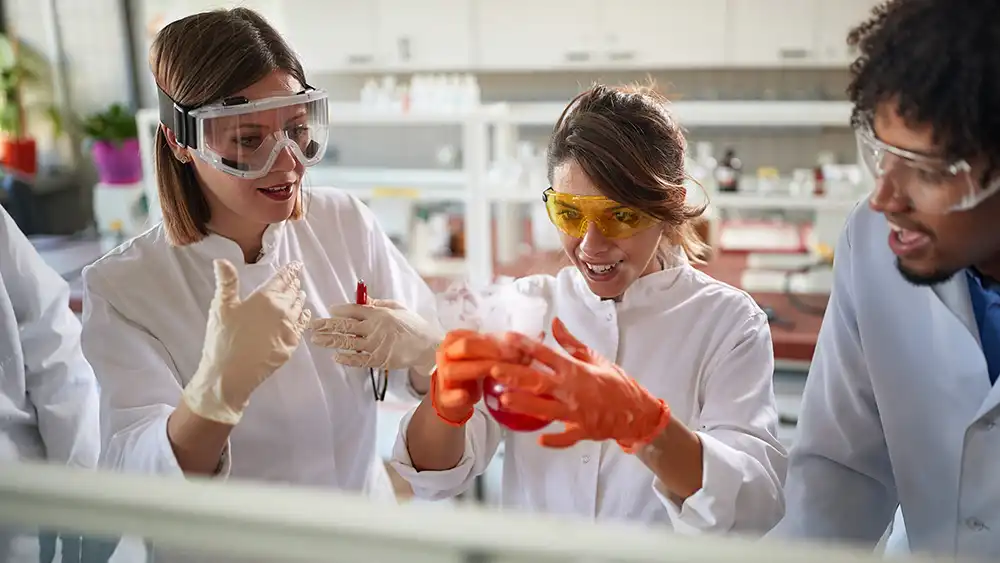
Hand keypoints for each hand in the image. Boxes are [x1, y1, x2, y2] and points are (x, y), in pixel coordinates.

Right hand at [182, 259, 310, 424]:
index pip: (282, 279)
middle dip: (294, 284)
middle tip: (296, 278)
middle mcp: (283, 311)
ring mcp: (289, 329)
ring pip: (298, 309)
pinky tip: (304, 314)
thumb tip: (222, 260)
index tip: (296, 265)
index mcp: (266, 299)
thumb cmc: (223, 339)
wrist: (230, 374)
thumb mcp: (221, 307)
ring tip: (301, 293)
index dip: (289, 271)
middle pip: (292, 293)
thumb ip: (226, 282)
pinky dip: (304, 317)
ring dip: (299, 299)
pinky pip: (301, 327)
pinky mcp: (291, 346)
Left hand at [310, 298, 441, 375]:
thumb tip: (362, 301)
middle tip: (313, 325)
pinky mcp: (378, 360)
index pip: (353, 309)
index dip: (339, 310)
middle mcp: (374, 328)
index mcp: (379, 313)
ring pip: (347, 342)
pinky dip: (346, 358)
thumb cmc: (414, 325)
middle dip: (326, 325)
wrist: (428, 346)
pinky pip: (358, 359)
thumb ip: (379, 304)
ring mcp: (375, 345)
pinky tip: (335, 356)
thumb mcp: (398, 308)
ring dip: (329, 340)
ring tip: (316, 339)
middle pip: (345, 326)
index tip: (329, 311)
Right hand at [432, 329, 529, 424]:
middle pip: (466, 348)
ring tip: (503, 375)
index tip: (521, 349)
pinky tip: (468, 396)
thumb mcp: (488, 357)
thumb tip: (539, 338)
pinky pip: (449, 395)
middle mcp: (445, 353)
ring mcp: (442, 375)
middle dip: (493, 353)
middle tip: (516, 359)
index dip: (500, 342)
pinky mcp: (443, 397)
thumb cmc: (474, 374)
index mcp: (455, 339)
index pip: (477, 336)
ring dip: (481, 370)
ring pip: (457, 370)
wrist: (455, 399)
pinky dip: (459, 395)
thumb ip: (505, 348)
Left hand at [490, 317, 670, 450]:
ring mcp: (577, 412)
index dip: (526, 346)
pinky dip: (554, 439)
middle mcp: (573, 391)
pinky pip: (566, 437)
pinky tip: (539, 438)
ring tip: (504, 399)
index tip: (508, 338)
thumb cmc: (617, 384)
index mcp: (576, 371)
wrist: (638, 412)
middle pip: (539, 381)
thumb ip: (571, 343)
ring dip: (525, 404)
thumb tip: (555, 323)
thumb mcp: (596, 359)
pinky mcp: (582, 430)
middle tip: (494, 369)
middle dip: (515, 375)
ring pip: (546, 408)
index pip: (547, 355)